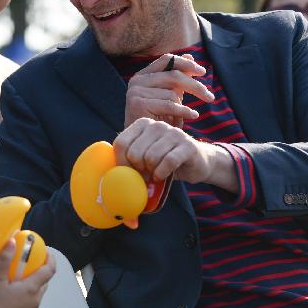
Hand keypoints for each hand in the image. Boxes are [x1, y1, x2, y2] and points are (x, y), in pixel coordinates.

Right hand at [0, 239, 55, 307]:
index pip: (50, 270)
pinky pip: (31, 301)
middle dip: (39, 269)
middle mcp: (36, 300)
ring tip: (17, 275)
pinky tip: (11, 292)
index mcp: (32, 289)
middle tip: (26, 261)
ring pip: (37, 291)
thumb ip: (4, 260)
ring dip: (32, 282)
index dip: (50, 259)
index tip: (44, 250)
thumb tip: (12, 241)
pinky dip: (26, 293)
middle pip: (44, 280)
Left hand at [113, 118, 236, 192]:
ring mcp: (173, 133)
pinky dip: (162, 173)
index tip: (128, 174)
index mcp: (142, 124)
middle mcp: (157, 125)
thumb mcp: (144, 158)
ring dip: (152, 173)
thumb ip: (128, 161)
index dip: (121, 163)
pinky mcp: (187, 144)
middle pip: (134, 153)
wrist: (198, 162)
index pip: (120, 143)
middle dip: (138, 170)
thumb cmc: (165, 162)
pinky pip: (167, 162)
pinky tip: (162, 175)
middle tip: (145, 175)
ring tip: (156, 173)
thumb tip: (109, 183)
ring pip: (151, 158)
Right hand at [124, 54, 212, 127]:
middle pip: (174, 76)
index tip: (202, 72)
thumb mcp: (169, 93)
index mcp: (144, 74)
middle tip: (210, 97)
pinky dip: (184, 111)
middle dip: (195, 86)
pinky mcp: (138, 105)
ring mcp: (136, 92)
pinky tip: (193, 115)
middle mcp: (137, 80)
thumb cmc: (158, 116)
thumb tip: (190, 55)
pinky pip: (169, 104)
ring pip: (172, 93)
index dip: (186, 64)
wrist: (142, 141)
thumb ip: (178, 75)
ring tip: (182, 116)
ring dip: (182, 106)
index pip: (167, 60)